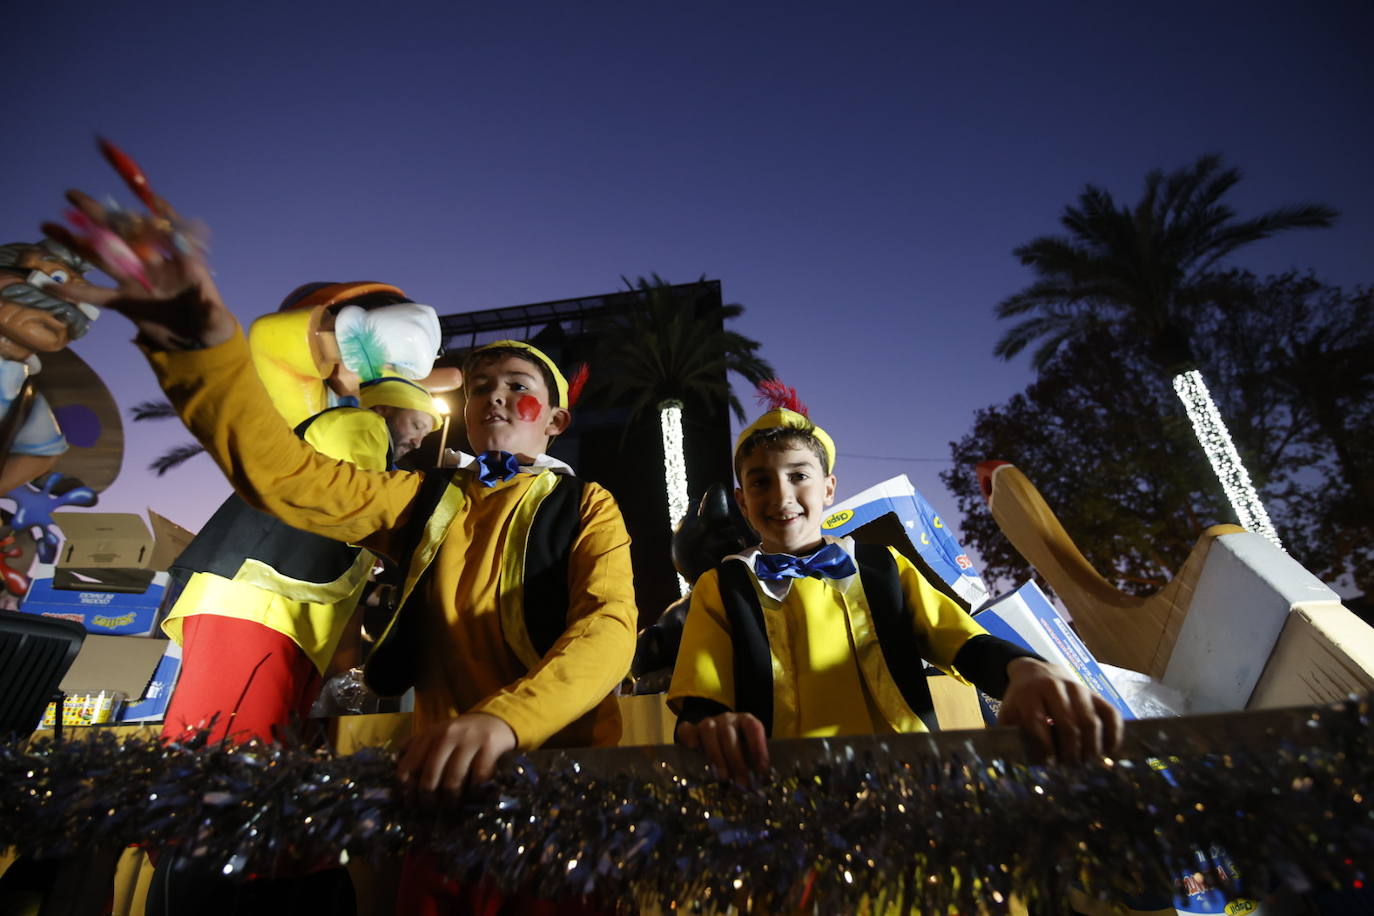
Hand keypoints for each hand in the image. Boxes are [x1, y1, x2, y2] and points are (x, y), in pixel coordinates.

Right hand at [39, 144, 236, 350]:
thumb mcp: (215, 321)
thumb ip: (211, 311)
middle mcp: (154, 266)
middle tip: (72, 195)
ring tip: (48, 225)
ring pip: (102, 258)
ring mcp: (135, 282)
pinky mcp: (123, 302)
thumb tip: (209, 303)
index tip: (146, 197)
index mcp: (181, 264)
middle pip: (125, 235)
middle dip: (100, 215)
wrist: (195, 344)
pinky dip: (74, 293)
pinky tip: (50, 287)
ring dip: (76, 242)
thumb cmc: (211, 326)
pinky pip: (95, 294)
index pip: (169, 233)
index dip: (160, 214)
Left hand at [397, 712, 517, 796]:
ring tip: (451, 808)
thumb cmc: (462, 734)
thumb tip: (399, 779)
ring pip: (452, 781)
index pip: (408, 768)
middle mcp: (447, 735)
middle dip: (428, 801)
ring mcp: (469, 740)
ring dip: (450, 801)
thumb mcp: (436, 734)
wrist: (496, 719)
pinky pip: (478, 778)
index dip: (407, 792)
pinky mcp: (489, 746)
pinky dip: (474, 792)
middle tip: (431, 811)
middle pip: (428, 778)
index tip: (410, 805)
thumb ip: (416, 749)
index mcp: (429, 734)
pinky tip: (473, 796)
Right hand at [676, 711, 768, 782]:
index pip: (753, 727)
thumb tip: (761, 782)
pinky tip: (693, 748)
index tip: (761, 769)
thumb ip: (753, 763)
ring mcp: (708, 722)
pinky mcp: (691, 729)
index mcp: (745, 720)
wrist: (714, 738)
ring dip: (716, 755)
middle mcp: (727, 719)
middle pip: (730, 734)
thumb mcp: (748, 753)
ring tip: (722, 777)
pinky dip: (690, 737)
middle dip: (736, 760)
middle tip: (741, 782)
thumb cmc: (737, 748)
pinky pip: (687, 729)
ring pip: (709, 731)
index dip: (758, 747)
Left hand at [998, 657, 1123, 763]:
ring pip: (1090, 722)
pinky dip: (1113, 735)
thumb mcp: (1008, 713)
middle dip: (1071, 753)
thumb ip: (1009, 735)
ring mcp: (1078, 688)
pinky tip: (1108, 751)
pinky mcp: (1095, 693)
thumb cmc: (1021, 700)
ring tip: (1085, 764)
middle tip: (1070, 768)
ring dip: (1091, 749)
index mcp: (1028, 693)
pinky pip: (1111, 714)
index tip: (1049, 764)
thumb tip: (1017, 762)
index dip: (1045, 747)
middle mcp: (1055, 688)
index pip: (1039, 722)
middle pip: (1069, 725)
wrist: (1036, 671)